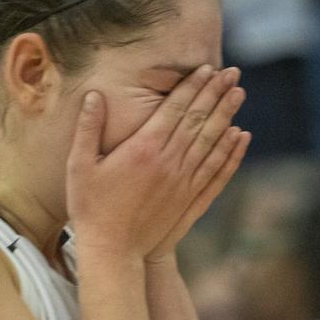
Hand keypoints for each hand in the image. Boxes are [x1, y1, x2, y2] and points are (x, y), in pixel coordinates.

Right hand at [67, 66, 247, 260]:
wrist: (112, 251)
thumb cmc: (90, 208)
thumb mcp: (79, 166)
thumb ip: (88, 129)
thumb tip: (94, 96)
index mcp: (143, 148)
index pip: (174, 109)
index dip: (191, 87)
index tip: (206, 69)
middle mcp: (169, 161)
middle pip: (198, 120)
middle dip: (215, 93)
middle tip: (232, 73)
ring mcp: (183, 181)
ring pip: (211, 141)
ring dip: (227, 115)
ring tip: (239, 94)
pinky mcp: (189, 199)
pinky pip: (216, 171)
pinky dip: (230, 153)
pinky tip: (240, 137)